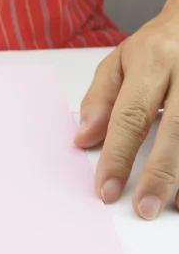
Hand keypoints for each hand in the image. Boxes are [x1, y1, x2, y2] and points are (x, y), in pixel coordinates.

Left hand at [75, 11, 178, 219]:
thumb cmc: (157, 46)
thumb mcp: (118, 62)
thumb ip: (99, 100)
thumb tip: (83, 139)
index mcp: (153, 61)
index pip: (130, 115)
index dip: (118, 156)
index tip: (106, 189)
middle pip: (176, 129)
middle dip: (160, 174)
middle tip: (145, 208)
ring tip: (172, 206)